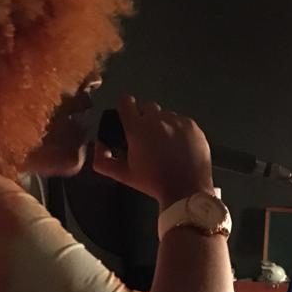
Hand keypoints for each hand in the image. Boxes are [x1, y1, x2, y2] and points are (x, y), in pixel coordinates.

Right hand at [91, 94, 214, 208]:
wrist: (186, 190)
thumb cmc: (153, 182)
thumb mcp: (124, 175)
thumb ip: (103, 160)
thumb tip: (99, 145)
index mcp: (138, 128)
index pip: (126, 101)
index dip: (125, 109)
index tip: (127, 118)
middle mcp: (158, 119)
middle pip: (147, 107)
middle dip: (144, 118)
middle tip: (146, 137)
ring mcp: (178, 121)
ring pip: (165, 114)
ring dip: (162, 124)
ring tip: (164, 144)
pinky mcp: (193, 126)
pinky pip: (181, 121)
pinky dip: (178, 130)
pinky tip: (178, 146)